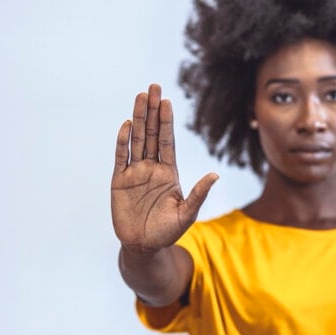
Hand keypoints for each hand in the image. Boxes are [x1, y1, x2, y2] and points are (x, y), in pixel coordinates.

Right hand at [111, 84, 217, 252]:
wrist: (144, 247)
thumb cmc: (167, 232)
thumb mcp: (187, 214)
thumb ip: (199, 194)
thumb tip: (216, 174)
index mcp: (169, 173)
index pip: (167, 141)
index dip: (167, 122)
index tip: (168, 101)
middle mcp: (152, 168)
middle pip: (151, 134)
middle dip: (152, 111)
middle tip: (153, 87)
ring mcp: (135, 174)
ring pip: (137, 140)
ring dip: (138, 118)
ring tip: (140, 97)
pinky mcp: (120, 182)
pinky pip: (121, 158)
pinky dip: (123, 142)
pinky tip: (126, 125)